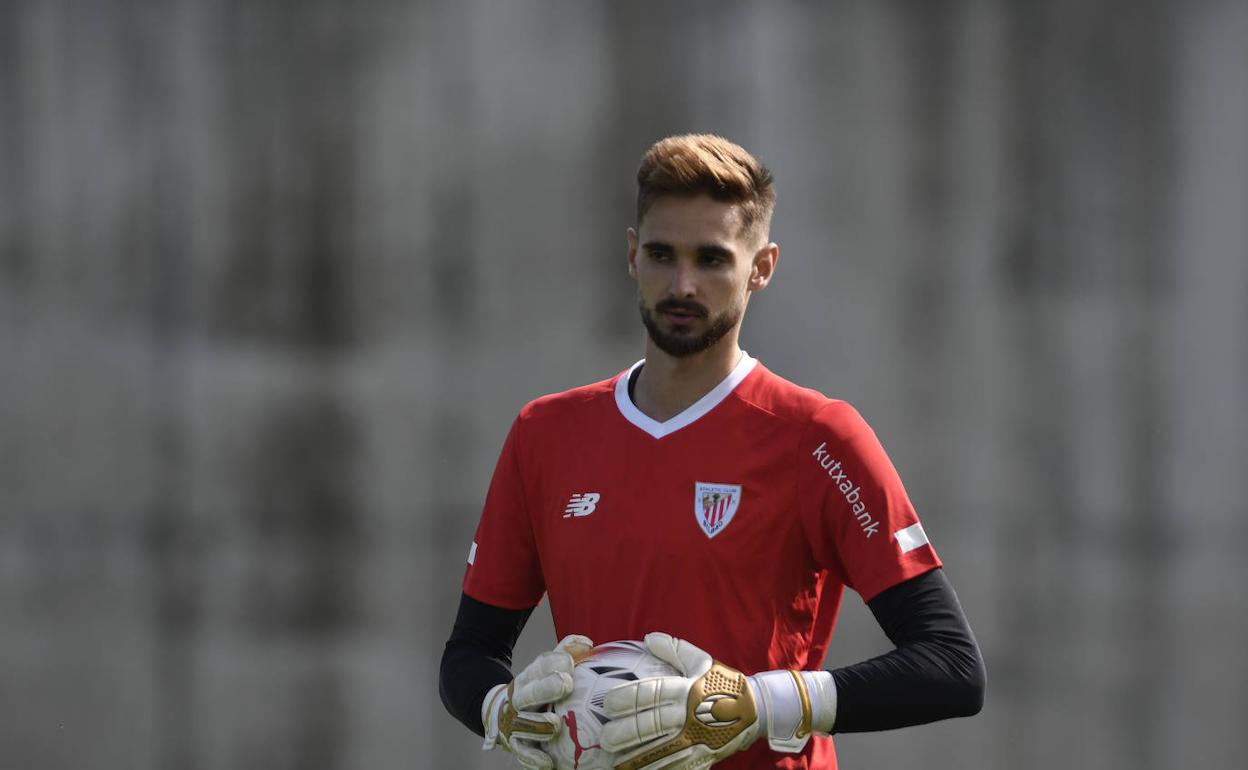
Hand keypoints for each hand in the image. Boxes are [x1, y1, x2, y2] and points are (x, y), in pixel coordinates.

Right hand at [482, 634, 594, 768]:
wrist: (500, 713)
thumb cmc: (538, 688)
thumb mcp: (546, 668)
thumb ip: (566, 653)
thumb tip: (587, 643)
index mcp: (528, 678)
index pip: (538, 666)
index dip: (552, 663)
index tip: (569, 662)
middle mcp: (519, 698)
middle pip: (529, 692)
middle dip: (546, 687)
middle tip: (565, 684)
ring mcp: (514, 722)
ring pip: (523, 723)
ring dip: (539, 723)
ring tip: (555, 724)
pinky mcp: (515, 744)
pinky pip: (523, 752)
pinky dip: (534, 757)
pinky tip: (548, 762)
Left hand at [599, 632, 760, 769]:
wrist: (758, 710)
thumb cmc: (724, 683)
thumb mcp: (703, 661)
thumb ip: (674, 649)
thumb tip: (648, 637)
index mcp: (687, 690)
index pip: (652, 693)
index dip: (628, 698)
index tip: (608, 705)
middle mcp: (689, 716)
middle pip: (652, 725)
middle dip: (626, 732)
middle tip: (605, 738)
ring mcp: (696, 740)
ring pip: (661, 751)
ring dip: (636, 757)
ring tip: (614, 761)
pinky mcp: (703, 758)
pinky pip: (677, 768)